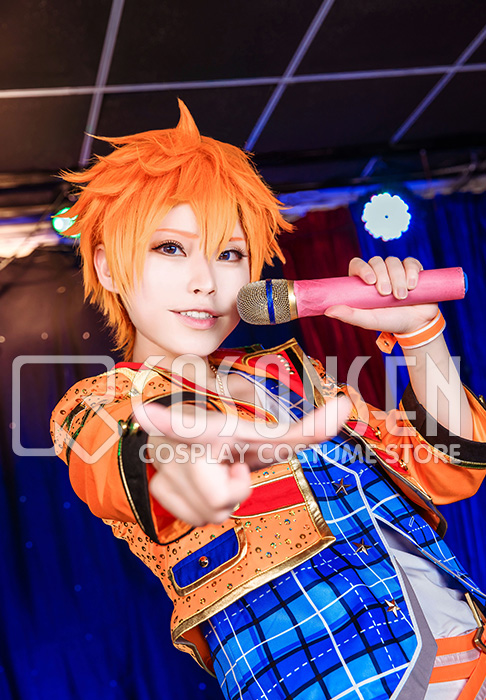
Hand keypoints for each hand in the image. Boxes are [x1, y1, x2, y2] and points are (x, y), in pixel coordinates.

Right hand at [134, 395, 350, 525]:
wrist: (193, 438)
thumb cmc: (235, 437)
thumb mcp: (268, 434)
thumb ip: (308, 427)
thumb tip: (347, 406)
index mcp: (206, 425)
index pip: (188, 424)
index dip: (166, 421)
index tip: (145, 413)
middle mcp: (177, 443)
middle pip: (223, 501)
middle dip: (237, 490)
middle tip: (231, 466)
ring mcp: (162, 466)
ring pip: (209, 514)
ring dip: (223, 501)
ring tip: (218, 473)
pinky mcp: (156, 486)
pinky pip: (194, 519)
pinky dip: (204, 509)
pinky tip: (202, 485)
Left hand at [325, 256, 437, 333]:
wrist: (416, 324)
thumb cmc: (389, 322)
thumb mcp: (369, 321)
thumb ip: (350, 315)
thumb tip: (328, 311)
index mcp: (363, 282)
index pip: (357, 264)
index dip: (363, 268)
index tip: (370, 281)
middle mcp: (379, 273)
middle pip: (376, 261)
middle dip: (383, 276)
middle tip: (386, 294)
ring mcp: (395, 270)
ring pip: (393, 261)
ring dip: (397, 278)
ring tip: (401, 297)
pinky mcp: (412, 269)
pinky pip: (410, 262)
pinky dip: (411, 272)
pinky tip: (412, 286)